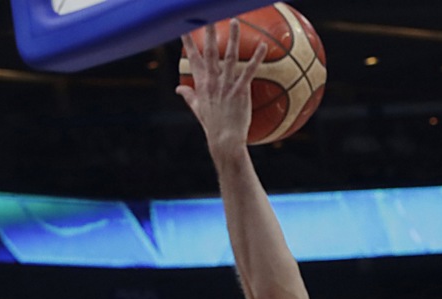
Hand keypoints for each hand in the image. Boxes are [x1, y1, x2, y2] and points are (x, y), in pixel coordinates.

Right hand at [176, 20, 266, 156]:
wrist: (224, 140)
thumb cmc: (212, 126)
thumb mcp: (197, 110)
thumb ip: (189, 96)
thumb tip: (178, 89)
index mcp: (201, 84)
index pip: (193, 58)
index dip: (188, 41)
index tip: (183, 26)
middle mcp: (212, 81)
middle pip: (209, 51)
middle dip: (207, 32)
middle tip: (207, 15)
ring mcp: (226, 85)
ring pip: (229, 56)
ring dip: (232, 38)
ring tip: (234, 21)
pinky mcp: (240, 91)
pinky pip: (249, 71)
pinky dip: (256, 58)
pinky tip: (263, 46)